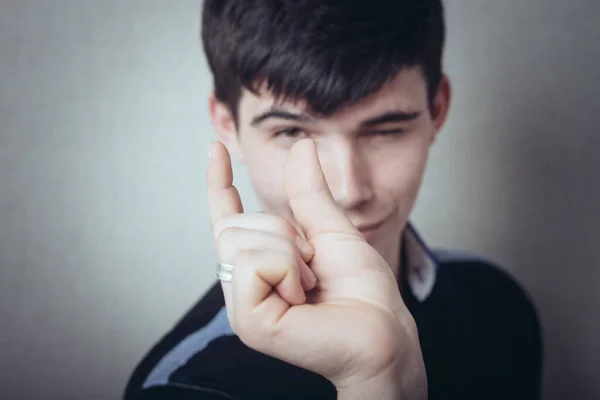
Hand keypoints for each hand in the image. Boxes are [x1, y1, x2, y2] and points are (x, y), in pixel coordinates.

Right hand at [206, 139, 426, 398]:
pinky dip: (287, 269)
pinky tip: (302, 297)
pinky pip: (253, 264)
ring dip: (290, 253)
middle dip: (283, 232)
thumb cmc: (362, 290)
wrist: (384, 331)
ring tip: (310, 285)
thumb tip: (300, 146)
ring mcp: (242, 305)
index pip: (227, 218)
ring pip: (241, 241)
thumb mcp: (332, 231)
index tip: (216, 147)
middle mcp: (243, 283)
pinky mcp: (249, 321)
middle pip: (235, 225)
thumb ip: (309, 193)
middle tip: (312, 265)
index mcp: (259, 263)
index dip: (218, 183)